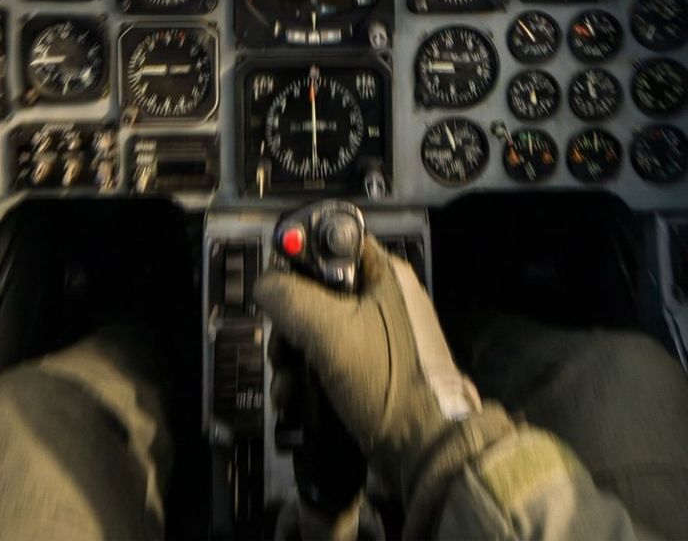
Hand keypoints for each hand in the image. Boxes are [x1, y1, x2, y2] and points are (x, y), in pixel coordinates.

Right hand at [255, 240, 479, 497]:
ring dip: (291, 355)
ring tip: (285, 382)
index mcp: (383, 273)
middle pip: (315, 289)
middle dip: (288, 322)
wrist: (424, 449)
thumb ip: (289, 297)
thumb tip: (263, 283)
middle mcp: (380, 298)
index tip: (277, 283)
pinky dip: (305, 375)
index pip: (332, 240)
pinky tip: (293, 397)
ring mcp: (374, 336)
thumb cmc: (383, 377)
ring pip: (316, 328)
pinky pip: (326, 359)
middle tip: (281, 347)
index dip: (299, 254)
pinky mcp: (367, 370)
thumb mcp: (330, 331)